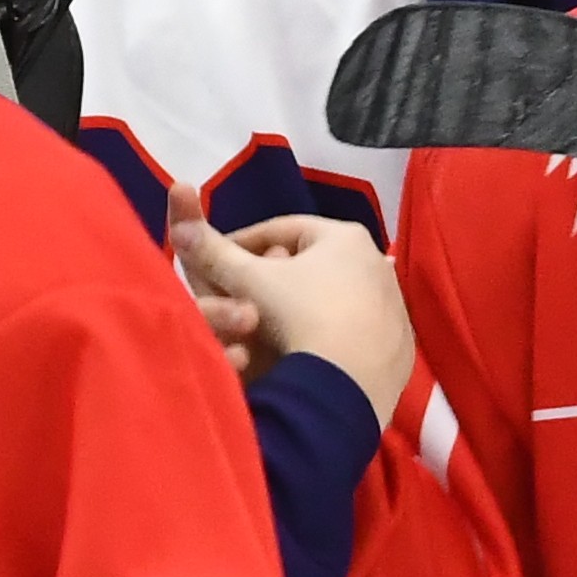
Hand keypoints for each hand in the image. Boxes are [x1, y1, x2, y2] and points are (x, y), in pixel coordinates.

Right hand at [172, 182, 413, 429]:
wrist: (349, 384)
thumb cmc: (297, 317)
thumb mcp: (247, 281)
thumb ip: (212, 248)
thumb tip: (175, 192)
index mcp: (345, 235)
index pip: (282, 229)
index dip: (243, 243)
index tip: (216, 261)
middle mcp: (378, 261)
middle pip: (310, 263)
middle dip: (272, 275)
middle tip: (239, 295)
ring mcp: (394, 303)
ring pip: (332, 297)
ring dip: (299, 306)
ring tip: (265, 327)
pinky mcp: (401, 342)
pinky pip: (354, 330)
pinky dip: (327, 335)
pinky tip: (303, 352)